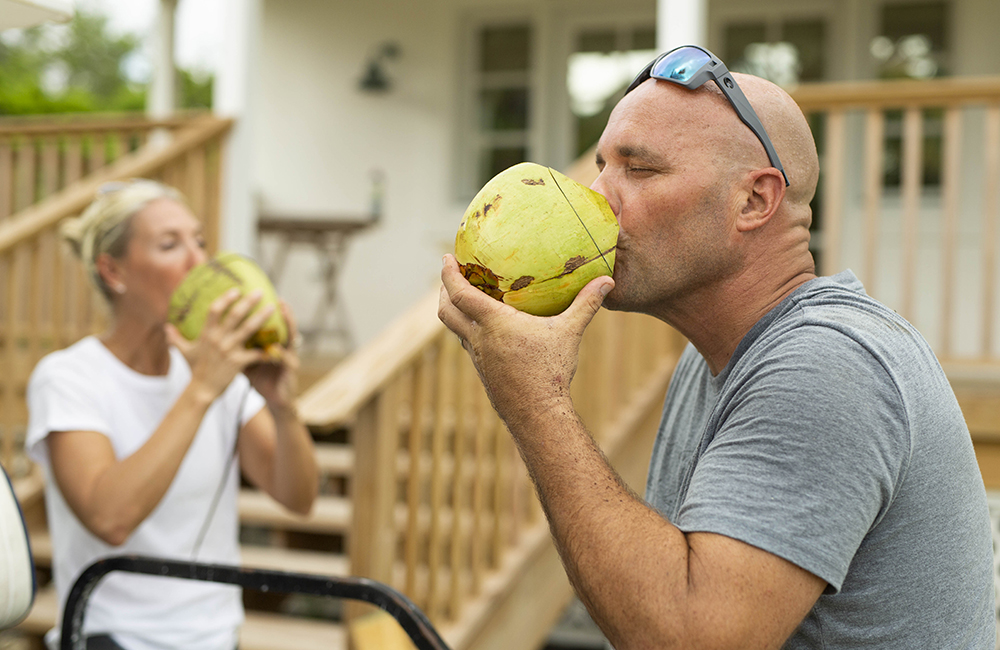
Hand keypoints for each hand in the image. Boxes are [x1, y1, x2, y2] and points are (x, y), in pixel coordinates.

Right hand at [166, 288, 272, 402]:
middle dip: (249, 301)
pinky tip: (277, 341)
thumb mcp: (184, 352)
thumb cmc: (195, 370)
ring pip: (249, 329)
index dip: (226, 298)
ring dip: (262, 317)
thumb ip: (176, 338)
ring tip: (272, 307)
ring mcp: (229, 350)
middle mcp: (218, 339)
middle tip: (260, 291)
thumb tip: (166, 327)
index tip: (236, 289)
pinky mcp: (239, 362)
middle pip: (235, 315)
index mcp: (206, 334)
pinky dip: (267, 347)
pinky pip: (256, 352)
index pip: (215, 310)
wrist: (202, 390)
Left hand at [244, 300, 300, 409]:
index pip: (274, 324)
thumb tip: (216, 337)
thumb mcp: (246, 362)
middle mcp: (284, 348)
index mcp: (273, 344)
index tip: (268, 298)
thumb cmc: (261, 380)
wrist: (275, 401)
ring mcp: (289, 358)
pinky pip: (286, 359)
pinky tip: (276, 348)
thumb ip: (237, 348)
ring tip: (284, 313)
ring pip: (291, 338)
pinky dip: (281, 353)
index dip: (271, 312)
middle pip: (285, 327)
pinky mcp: (290, 371)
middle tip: (278, 300)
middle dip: (284, 313)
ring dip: (289, 325)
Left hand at [437, 254, 613, 428]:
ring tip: (465, 299)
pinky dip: (469, 331)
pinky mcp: (483, 371)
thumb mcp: (569, 333)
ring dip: (455, 312)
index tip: (446, 257)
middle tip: (450, 275)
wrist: (537, 414)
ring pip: (455, 330)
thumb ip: (586, 305)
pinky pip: (469, 345)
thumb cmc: (550, 372)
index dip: (448, 274)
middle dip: (444, 291)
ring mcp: (478, 357)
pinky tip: (487, 330)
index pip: (460, 293)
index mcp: (493, 323)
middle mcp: (479, 339)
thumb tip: (607, 282)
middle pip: (446, 312)